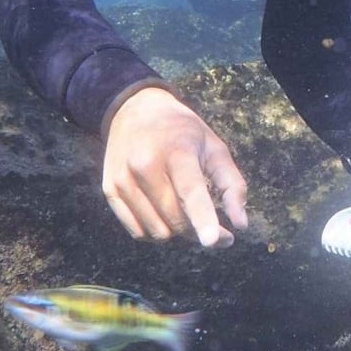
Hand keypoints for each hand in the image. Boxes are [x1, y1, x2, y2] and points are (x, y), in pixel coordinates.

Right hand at [101, 86, 248, 247]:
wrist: (135, 109)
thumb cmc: (183, 132)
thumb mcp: (214, 148)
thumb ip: (232, 185)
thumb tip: (241, 225)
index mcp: (176, 151)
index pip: (191, 191)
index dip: (204, 218)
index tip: (212, 241)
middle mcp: (144, 165)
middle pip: (177, 220)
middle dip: (199, 230)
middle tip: (215, 227)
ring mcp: (124, 179)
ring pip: (158, 231)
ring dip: (177, 232)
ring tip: (185, 212)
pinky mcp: (110, 190)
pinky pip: (138, 231)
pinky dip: (156, 231)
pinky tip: (163, 215)